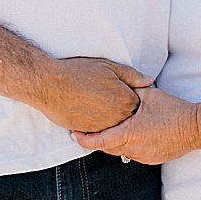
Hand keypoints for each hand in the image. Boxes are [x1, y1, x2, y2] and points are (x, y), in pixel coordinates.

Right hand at [32, 57, 153, 133]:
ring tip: (97, 103)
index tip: (122, 90)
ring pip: (114, 125)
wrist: (50, 86)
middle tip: (107, 97)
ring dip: (110, 117)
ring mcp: (103, 127)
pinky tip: (89, 111)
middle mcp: (117, 117)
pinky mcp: (89, 133)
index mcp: (125, 100)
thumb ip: (132, 75)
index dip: (131, 95)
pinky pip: (99, 131)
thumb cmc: (78, 73)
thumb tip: (149, 81)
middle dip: (122, 108)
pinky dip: (98, 123)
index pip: (140, 103)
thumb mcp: (109, 67)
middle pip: (128, 116)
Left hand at [73, 86, 200, 164]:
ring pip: (120, 152)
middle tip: (88, 129)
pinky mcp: (152, 159)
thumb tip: (118, 85)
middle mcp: (134, 149)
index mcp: (130, 133)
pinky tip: (128, 135)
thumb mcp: (150, 95)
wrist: (196, 128)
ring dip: (113, 142)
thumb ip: (131, 90)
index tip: (74, 134)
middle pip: (107, 148)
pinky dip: (127, 146)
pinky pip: (132, 154)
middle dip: (97, 139)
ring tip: (108, 130)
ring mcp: (143, 156)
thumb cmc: (174, 110)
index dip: (84, 139)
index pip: (100, 141)